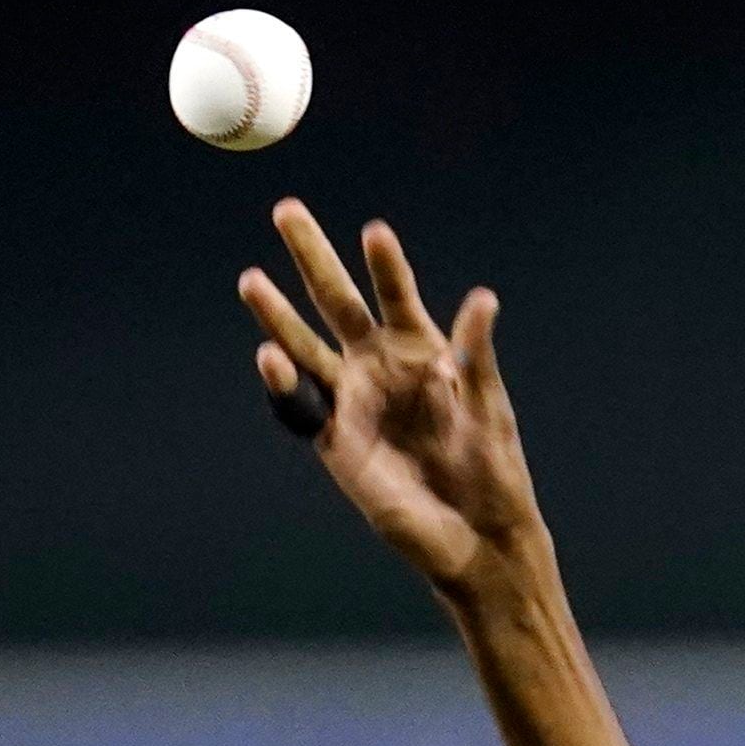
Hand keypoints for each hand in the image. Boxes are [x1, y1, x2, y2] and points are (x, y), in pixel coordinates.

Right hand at [238, 200, 539, 589]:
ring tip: (251, 279)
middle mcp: (380, 367)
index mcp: (422, 352)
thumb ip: (475, 355)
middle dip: (312, 257)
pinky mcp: (335, 441)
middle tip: (286, 210)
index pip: (396, 296)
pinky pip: (301, 406)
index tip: (373, 229)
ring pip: (305, 346)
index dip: (385, 265)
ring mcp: (354, 401)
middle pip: (337, 302)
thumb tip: (482, 298)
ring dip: (278, 314)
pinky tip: (269, 355)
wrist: (476, 535)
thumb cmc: (493, 469)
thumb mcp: (488, 407)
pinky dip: (283, 383)